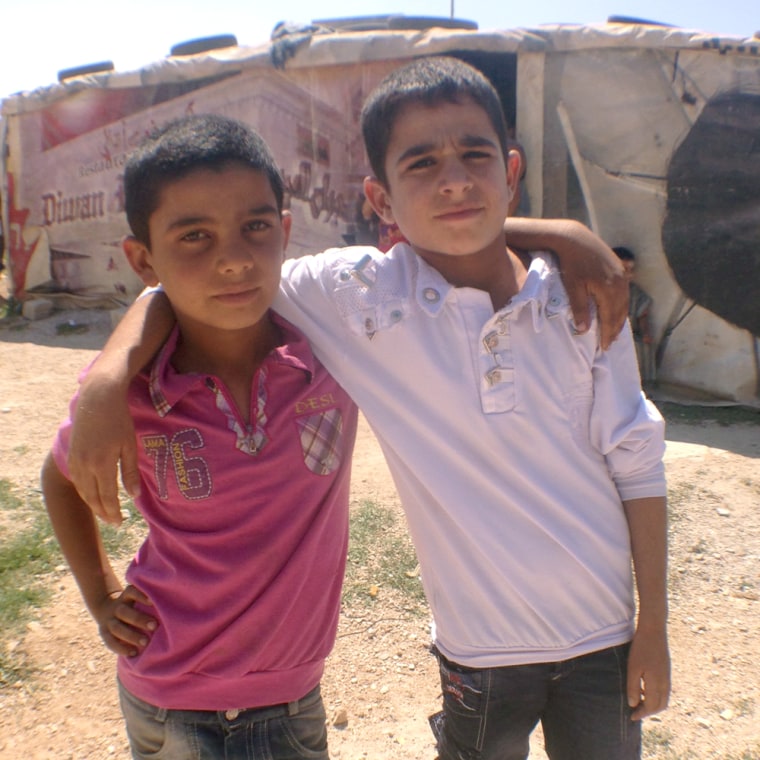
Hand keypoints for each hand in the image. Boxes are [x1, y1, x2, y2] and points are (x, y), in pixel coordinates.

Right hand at [67, 373, 139, 524]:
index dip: (113, 512)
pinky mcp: (72, 455)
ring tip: (105, 513)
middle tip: (114, 522)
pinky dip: (85, 492)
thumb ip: (131, 472)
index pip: (107, 497)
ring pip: (83, 491)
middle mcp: (85, 466)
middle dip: (103, 513)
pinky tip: (93, 495)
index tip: (120, 523)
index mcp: (102, 464)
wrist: (98, 398)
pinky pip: (77, 480)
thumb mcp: (130, 445)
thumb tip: (134, 496)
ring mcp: (76, 461)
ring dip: (93, 504)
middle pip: (93, 498)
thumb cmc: (119, 420)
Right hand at [92, 585, 156, 657]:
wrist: (107, 610)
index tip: (153, 601)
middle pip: (124, 611)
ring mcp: (108, 620)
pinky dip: (121, 648)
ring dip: (131, 636)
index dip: (140, 595)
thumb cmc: (134, 605)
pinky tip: (133, 653)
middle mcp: (116, 607)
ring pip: (117, 628)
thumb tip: (174, 603)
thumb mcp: (137, 598)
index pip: (131, 592)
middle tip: (154, 625)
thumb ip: (150, 600)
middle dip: (139, 619)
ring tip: (145, 643)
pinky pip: (110, 642)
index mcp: (126, 596)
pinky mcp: (104, 633)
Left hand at [555, 221, 628, 348]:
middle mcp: (620, 283)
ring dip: (619, 319)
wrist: (575, 238)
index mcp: (609, 289)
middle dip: (615, 330)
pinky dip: (620, 305)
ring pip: (624, 303)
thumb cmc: (571, 263)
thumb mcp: (573, 287)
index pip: (610, 318)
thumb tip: (583, 330)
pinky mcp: (619, 269)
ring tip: (614, 332)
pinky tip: (615, 311)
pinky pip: (623, 293)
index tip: (604, 347)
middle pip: (620, 312)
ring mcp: (622, 275)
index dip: (607, 333)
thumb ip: (580, 309)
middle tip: (609, 344)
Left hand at [627, 626, 670, 719]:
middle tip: (636, 712)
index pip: (652, 706)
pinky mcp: (666, 671)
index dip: (642, 713)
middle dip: (648, 712)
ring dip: (653, 705)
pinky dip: (656, 696)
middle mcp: (665, 683)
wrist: (654, 631)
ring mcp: (667, 677)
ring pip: (664, 699)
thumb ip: (633, 687)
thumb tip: (633, 704)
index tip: (632, 717)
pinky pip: (664, 691)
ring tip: (639, 703)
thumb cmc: (641, 649)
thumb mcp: (633, 668)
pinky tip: (645, 690)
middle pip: (660, 706)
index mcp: (657, 684)